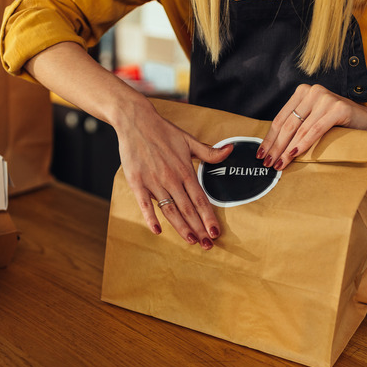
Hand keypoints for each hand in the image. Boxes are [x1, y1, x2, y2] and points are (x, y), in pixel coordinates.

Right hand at [117, 109, 232, 249]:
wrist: (136, 121)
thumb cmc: (163, 131)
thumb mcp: (189, 140)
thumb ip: (209, 152)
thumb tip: (230, 151)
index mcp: (185, 170)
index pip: (201, 199)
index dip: (209, 217)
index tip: (216, 232)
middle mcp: (171, 179)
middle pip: (188, 209)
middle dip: (199, 229)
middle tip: (208, 245)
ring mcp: (153, 181)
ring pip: (170, 210)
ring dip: (181, 227)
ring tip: (191, 241)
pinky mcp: (137, 182)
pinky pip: (145, 204)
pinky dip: (151, 218)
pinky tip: (158, 231)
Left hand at [257, 84, 366, 169]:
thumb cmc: (339, 125)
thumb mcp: (314, 121)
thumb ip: (297, 126)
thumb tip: (272, 148)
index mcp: (302, 93)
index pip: (281, 118)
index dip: (269, 138)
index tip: (261, 154)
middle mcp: (312, 91)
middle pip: (287, 124)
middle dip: (275, 146)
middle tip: (267, 163)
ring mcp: (325, 98)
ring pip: (299, 129)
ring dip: (287, 149)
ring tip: (279, 164)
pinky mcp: (338, 108)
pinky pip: (315, 130)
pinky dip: (303, 144)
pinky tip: (294, 155)